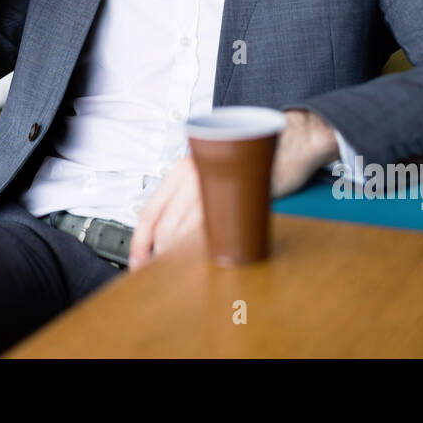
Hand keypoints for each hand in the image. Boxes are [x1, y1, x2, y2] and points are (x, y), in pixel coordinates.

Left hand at [127, 110, 339, 271]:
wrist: (284, 148)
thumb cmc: (245, 163)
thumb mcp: (207, 173)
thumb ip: (185, 198)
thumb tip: (166, 238)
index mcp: (180, 171)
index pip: (150, 213)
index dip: (140, 243)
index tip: (138, 262)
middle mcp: (193, 177)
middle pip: (166, 229)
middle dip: (159, 257)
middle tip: (159, 274)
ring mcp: (216, 191)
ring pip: (187, 236)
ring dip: (181, 260)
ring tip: (181, 274)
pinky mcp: (238, 203)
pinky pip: (214, 236)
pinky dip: (205, 254)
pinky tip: (205, 262)